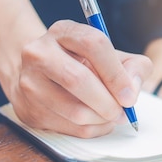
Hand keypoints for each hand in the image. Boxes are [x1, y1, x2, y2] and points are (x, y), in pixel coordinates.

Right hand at [13, 20, 151, 137]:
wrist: (41, 73)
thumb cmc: (85, 63)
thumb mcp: (113, 56)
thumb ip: (134, 67)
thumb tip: (131, 90)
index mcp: (63, 31)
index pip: (93, 44)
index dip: (116, 73)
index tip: (130, 96)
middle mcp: (39, 52)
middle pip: (77, 79)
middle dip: (108, 102)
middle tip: (123, 112)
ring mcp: (29, 82)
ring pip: (73, 110)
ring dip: (101, 119)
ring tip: (112, 116)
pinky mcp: (27, 109)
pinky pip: (68, 128)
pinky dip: (91, 129)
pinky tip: (96, 121)